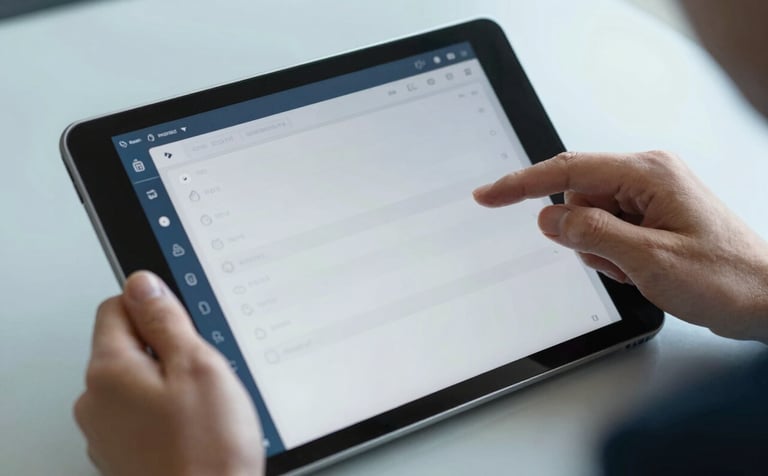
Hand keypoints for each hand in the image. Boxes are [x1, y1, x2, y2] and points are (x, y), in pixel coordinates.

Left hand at [74, 271, 263, 475]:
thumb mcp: (197, 364)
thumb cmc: (207, 449)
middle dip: (165, 349)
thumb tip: (143, 283)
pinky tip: (194, 428)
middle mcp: (95, 401)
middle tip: (203, 372)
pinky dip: (165, 413)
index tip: (183, 325)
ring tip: (202, 406)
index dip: (156, 308)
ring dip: (167, 382)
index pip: (117, 305)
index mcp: (109, 371)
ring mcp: (105, 432)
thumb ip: (165, 319)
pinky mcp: (122, 454)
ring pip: (136, 381)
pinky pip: (140, 414)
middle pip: (125, 345)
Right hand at [473, 151, 767, 341]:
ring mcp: (650, 196)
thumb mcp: (649, 260)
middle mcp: (648, 177)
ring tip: (636, 267)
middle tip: (615, 260)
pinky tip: (640, 267)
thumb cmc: (727, 278)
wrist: (766, 299)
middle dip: (582, 233)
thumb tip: (549, 216)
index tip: (489, 195)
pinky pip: (607, 229)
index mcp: (649, 174)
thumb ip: (592, 233)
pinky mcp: (651, 215)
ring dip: (600, 248)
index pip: (567, 170)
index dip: (521, 184)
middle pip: (577, 196)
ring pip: (589, 216)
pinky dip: (612, 253)